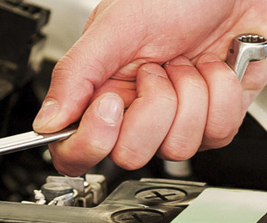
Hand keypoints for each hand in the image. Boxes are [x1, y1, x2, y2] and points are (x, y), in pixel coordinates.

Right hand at [33, 0, 266, 175]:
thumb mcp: (118, 25)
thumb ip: (77, 73)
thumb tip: (46, 122)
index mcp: (102, 90)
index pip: (77, 150)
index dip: (92, 140)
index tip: (112, 104)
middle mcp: (139, 110)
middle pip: (132, 153)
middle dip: (153, 106)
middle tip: (158, 68)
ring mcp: (180, 118)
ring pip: (178, 147)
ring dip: (191, 94)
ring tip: (189, 62)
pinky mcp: (218, 117)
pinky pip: (218, 132)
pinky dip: (221, 92)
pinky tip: (215, 67)